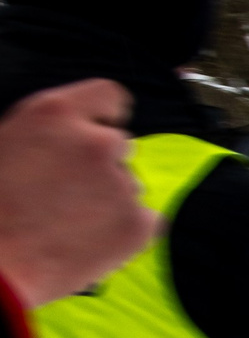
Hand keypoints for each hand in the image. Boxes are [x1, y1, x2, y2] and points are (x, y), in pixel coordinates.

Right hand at [0, 80, 156, 306]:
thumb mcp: (7, 145)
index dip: (106, 114)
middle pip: (120, 144)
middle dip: (101, 165)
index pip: (108, 95)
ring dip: (110, 200)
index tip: (101, 128)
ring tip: (67, 224)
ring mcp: (122, 183)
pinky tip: (89, 242)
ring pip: (129, 185)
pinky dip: (126, 231)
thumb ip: (48, 134)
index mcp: (55, 114)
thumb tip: (71, 136)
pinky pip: (146, 220)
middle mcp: (96, 142)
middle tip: (68, 193)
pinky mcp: (138, 224)